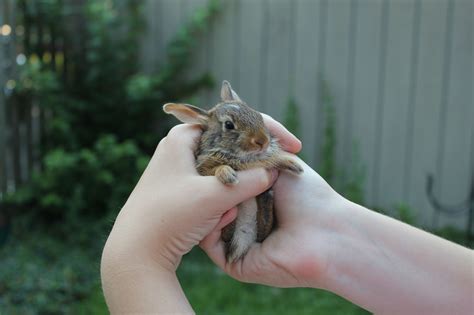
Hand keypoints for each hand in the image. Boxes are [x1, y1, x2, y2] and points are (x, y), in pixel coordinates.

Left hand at [101, 115, 301, 311]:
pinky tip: (215, 221)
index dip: (263, 131)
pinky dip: (220, 203)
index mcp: (183, 137)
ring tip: (223, 214)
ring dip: (233, 192)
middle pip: (231, 147)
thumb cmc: (168, 217)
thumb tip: (273, 171)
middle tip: (271, 178)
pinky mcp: (183, 190)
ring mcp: (181, 170)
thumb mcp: (212, 197)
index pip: (233, 122)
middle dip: (249, 168)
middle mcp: (181, 148)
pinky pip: (214, 189)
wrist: (136, 252)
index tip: (290, 144)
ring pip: (225, 171)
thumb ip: (247, 181)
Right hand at [200, 156, 347, 287]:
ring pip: (209, 223)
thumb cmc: (308, 195)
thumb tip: (224, 141)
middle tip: (204, 170)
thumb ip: (251, 153)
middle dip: (207, 186)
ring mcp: (239, 243)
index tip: (209, 153)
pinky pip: (212, 245)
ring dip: (210, 204)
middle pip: (212, 204)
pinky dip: (212, 226)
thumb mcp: (277, 162)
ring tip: (218, 187)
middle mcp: (245, 222)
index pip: (222, 186)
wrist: (327, 230)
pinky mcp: (236, 264)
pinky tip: (225, 209)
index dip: (214, 171)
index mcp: (254, 201)